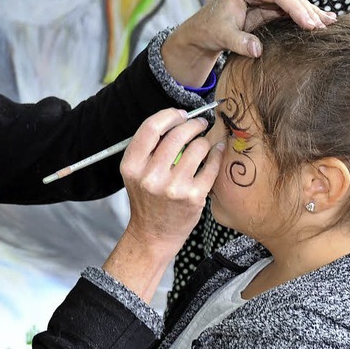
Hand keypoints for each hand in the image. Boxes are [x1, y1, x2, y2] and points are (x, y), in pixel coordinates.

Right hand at [102, 109, 223, 301]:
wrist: (153, 234)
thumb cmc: (147, 199)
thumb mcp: (135, 172)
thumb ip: (149, 148)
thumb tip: (177, 118)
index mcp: (132, 166)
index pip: (150, 128)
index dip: (169, 115)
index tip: (180, 114)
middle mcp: (150, 176)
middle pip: (177, 134)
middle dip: (193, 123)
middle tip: (200, 123)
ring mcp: (173, 188)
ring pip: (198, 147)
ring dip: (205, 140)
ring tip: (204, 142)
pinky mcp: (193, 197)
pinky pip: (211, 166)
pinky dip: (217, 154)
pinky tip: (217, 151)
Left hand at [161, 0, 335, 85]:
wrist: (201, 33)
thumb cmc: (209, 30)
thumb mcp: (222, 36)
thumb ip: (239, 42)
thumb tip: (257, 50)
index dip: (296, 8)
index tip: (309, 24)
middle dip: (308, 11)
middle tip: (325, 26)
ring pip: (293, 2)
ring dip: (311, 13)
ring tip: (331, 24)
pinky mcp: (268, 7)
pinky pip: (289, 11)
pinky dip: (304, 17)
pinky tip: (323, 22)